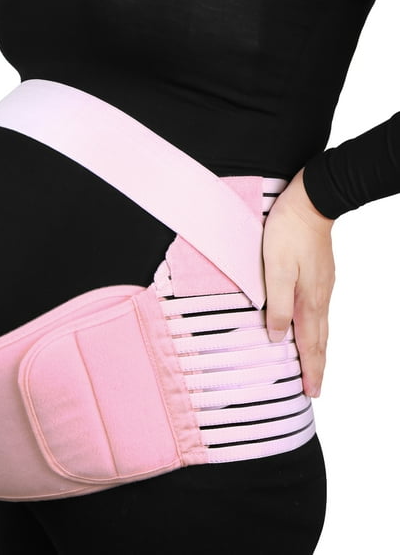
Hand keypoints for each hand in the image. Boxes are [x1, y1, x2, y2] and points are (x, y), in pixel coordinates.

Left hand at [263, 167, 335, 397]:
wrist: (311, 204)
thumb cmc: (289, 234)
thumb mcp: (276, 270)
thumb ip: (277, 305)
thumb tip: (276, 336)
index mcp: (308, 300)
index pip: (310, 344)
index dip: (310, 370)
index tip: (311, 393)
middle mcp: (319, 298)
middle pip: (319, 340)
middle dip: (317, 367)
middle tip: (315, 390)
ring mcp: (322, 286)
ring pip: (321, 327)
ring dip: (318, 350)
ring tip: (316, 367)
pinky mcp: (321, 276)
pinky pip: (319, 312)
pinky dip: (316, 330)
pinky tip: (312, 329)